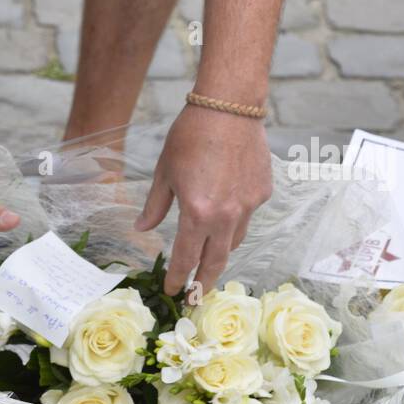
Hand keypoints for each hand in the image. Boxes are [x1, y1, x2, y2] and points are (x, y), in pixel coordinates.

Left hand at [135, 105, 272, 295]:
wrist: (229, 107)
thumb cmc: (190, 135)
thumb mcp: (164, 172)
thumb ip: (155, 206)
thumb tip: (141, 229)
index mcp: (197, 213)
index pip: (186, 258)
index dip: (177, 277)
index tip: (172, 290)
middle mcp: (226, 216)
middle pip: (217, 261)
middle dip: (204, 282)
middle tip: (196, 296)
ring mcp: (248, 206)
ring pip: (235, 239)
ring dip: (221, 249)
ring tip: (210, 252)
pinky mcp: (262, 193)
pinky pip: (247, 214)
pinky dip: (235, 216)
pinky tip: (226, 203)